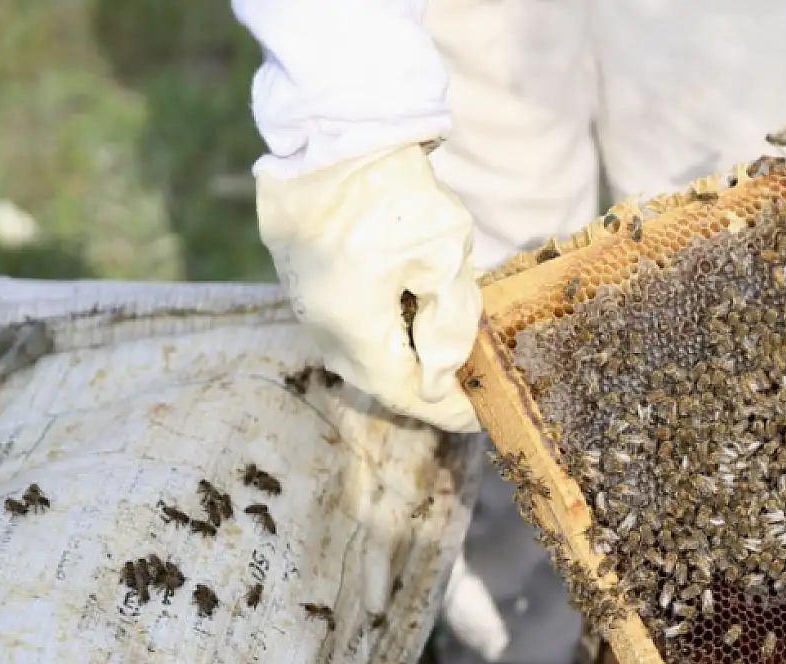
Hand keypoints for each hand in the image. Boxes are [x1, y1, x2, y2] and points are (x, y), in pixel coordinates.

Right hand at [255, 143, 483, 431]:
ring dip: (406, 354)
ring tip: (447, 346)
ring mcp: (306, 306)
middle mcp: (321, 330)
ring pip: (363, 353)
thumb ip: (450, 325)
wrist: (331, 130)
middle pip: (383, 380)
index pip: (408, 394)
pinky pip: (348, 324)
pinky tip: (412, 309)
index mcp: (355, 333)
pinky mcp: (302, 280)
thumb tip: (441, 383)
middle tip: (471, 383)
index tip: (483, 412)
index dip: (450, 408)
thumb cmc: (392, 190)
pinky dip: (384, 327)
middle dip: (429, 384)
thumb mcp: (442, 255)